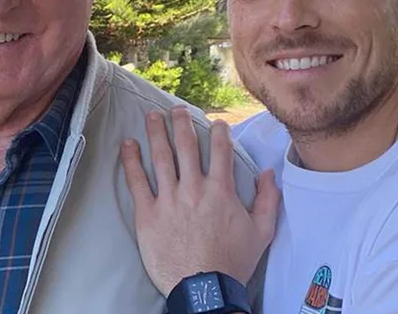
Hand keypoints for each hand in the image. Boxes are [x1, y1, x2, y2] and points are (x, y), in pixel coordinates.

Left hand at [120, 106, 279, 295]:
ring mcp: (169, 199)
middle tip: (176, 109)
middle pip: (187, 146)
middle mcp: (194, 188)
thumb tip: (269, 174)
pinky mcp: (148, 213)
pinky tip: (128, 144)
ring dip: (156, 132)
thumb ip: (267, 200)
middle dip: (182, 123)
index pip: (220, 151)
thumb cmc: (232, 263)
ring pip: (161, 157)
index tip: (215, 123)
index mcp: (221, 191)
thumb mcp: (262, 232)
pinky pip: (137, 181)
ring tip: (152, 116)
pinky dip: (131, 160)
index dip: (218, 132)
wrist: (205, 289)